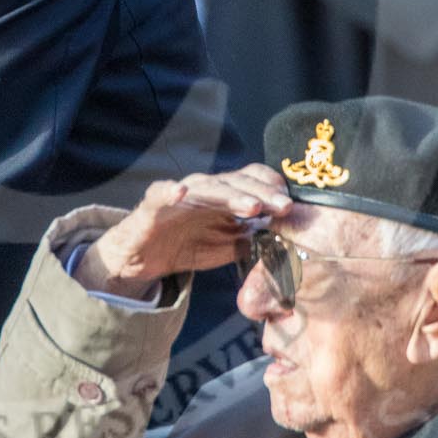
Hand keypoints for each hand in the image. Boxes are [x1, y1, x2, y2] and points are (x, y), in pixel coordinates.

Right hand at [78, 165, 291, 296]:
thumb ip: (253, 240)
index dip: (273, 190)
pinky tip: (180, 193)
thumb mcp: (228, 248)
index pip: (254, 182)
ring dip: (231, 194)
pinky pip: (160, 193)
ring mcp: (180, 194)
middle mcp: (206, 189)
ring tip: (251, 205)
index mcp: (226, 196)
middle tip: (284, 206)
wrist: (144, 256)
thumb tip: (285, 241)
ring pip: (209, 188)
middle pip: (238, 183)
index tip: (293, 207)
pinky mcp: (153, 204)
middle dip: (263, 194)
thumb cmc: (189, 244)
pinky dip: (169, 191)